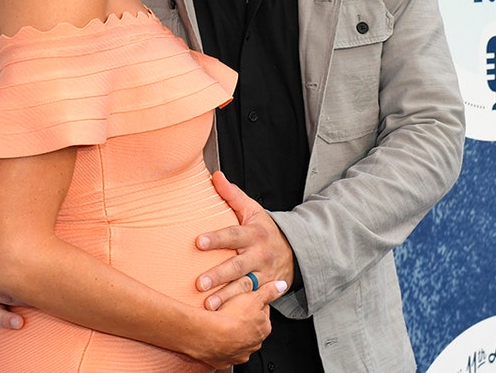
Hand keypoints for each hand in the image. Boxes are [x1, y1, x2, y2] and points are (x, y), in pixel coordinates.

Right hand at [186, 279, 286, 367]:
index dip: (253, 303)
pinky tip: (214, 335)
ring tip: (221, 321)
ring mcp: (239, 354)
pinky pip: (223, 351)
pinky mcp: (224, 361)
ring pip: (237, 340)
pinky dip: (220, 345)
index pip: (262, 313)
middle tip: (231, 310)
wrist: (208, 335)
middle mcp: (254, 344)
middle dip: (243, 320)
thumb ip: (268, 292)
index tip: (245, 299)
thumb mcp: (253, 297)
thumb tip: (281, 286)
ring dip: (232, 333)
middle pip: (250, 328)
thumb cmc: (230, 317)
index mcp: (264, 328)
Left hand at [195, 171, 295, 310]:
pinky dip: (239, 309)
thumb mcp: (253, 211)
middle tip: (199, 283)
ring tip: (208, 307)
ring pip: (244, 287)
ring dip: (226, 298)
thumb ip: (232, 195)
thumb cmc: (265, 230)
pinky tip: (224, 318)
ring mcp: (264, 275)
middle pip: (238, 265)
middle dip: (219, 275)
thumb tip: (215, 176)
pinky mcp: (267, 291)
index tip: (198, 242)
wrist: (296, 252)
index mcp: (254, 233)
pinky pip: (253, 301)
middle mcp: (260, 255)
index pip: (233, 234)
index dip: (216, 238)